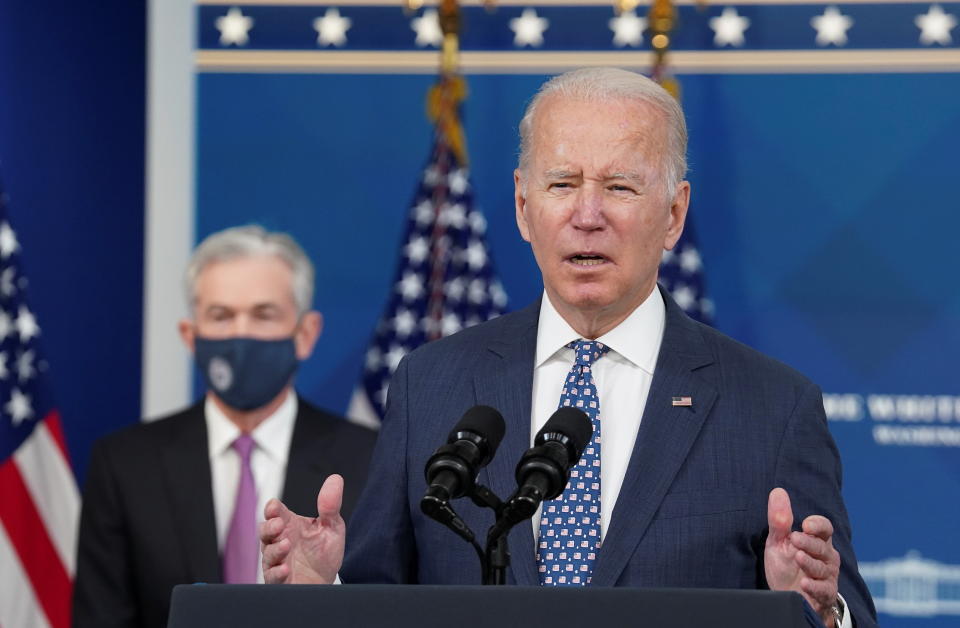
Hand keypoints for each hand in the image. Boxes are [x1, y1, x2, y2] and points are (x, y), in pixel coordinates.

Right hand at [260, 474, 345, 583]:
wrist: (325, 582)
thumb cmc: (324, 553)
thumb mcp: (332, 527)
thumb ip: (330, 505)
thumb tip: (336, 478)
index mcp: (290, 524)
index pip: (275, 512)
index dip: (272, 509)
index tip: (274, 507)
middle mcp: (280, 541)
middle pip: (265, 531)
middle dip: (269, 527)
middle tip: (279, 524)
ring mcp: (277, 560)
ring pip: (267, 553)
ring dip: (275, 549)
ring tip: (287, 545)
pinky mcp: (279, 579)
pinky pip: (272, 576)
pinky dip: (277, 572)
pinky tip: (285, 569)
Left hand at [764, 487, 840, 626]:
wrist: (787, 595)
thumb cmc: (786, 565)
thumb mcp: (778, 542)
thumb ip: (779, 520)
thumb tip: (778, 491)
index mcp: (817, 541)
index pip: (825, 528)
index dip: (818, 525)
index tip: (805, 524)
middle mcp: (826, 557)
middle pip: (823, 547)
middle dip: (809, 543)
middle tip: (795, 539)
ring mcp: (827, 576)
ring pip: (823, 568)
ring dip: (810, 563)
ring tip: (797, 557)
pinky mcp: (825, 595)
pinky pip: (824, 590)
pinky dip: (815, 587)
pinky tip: (805, 583)